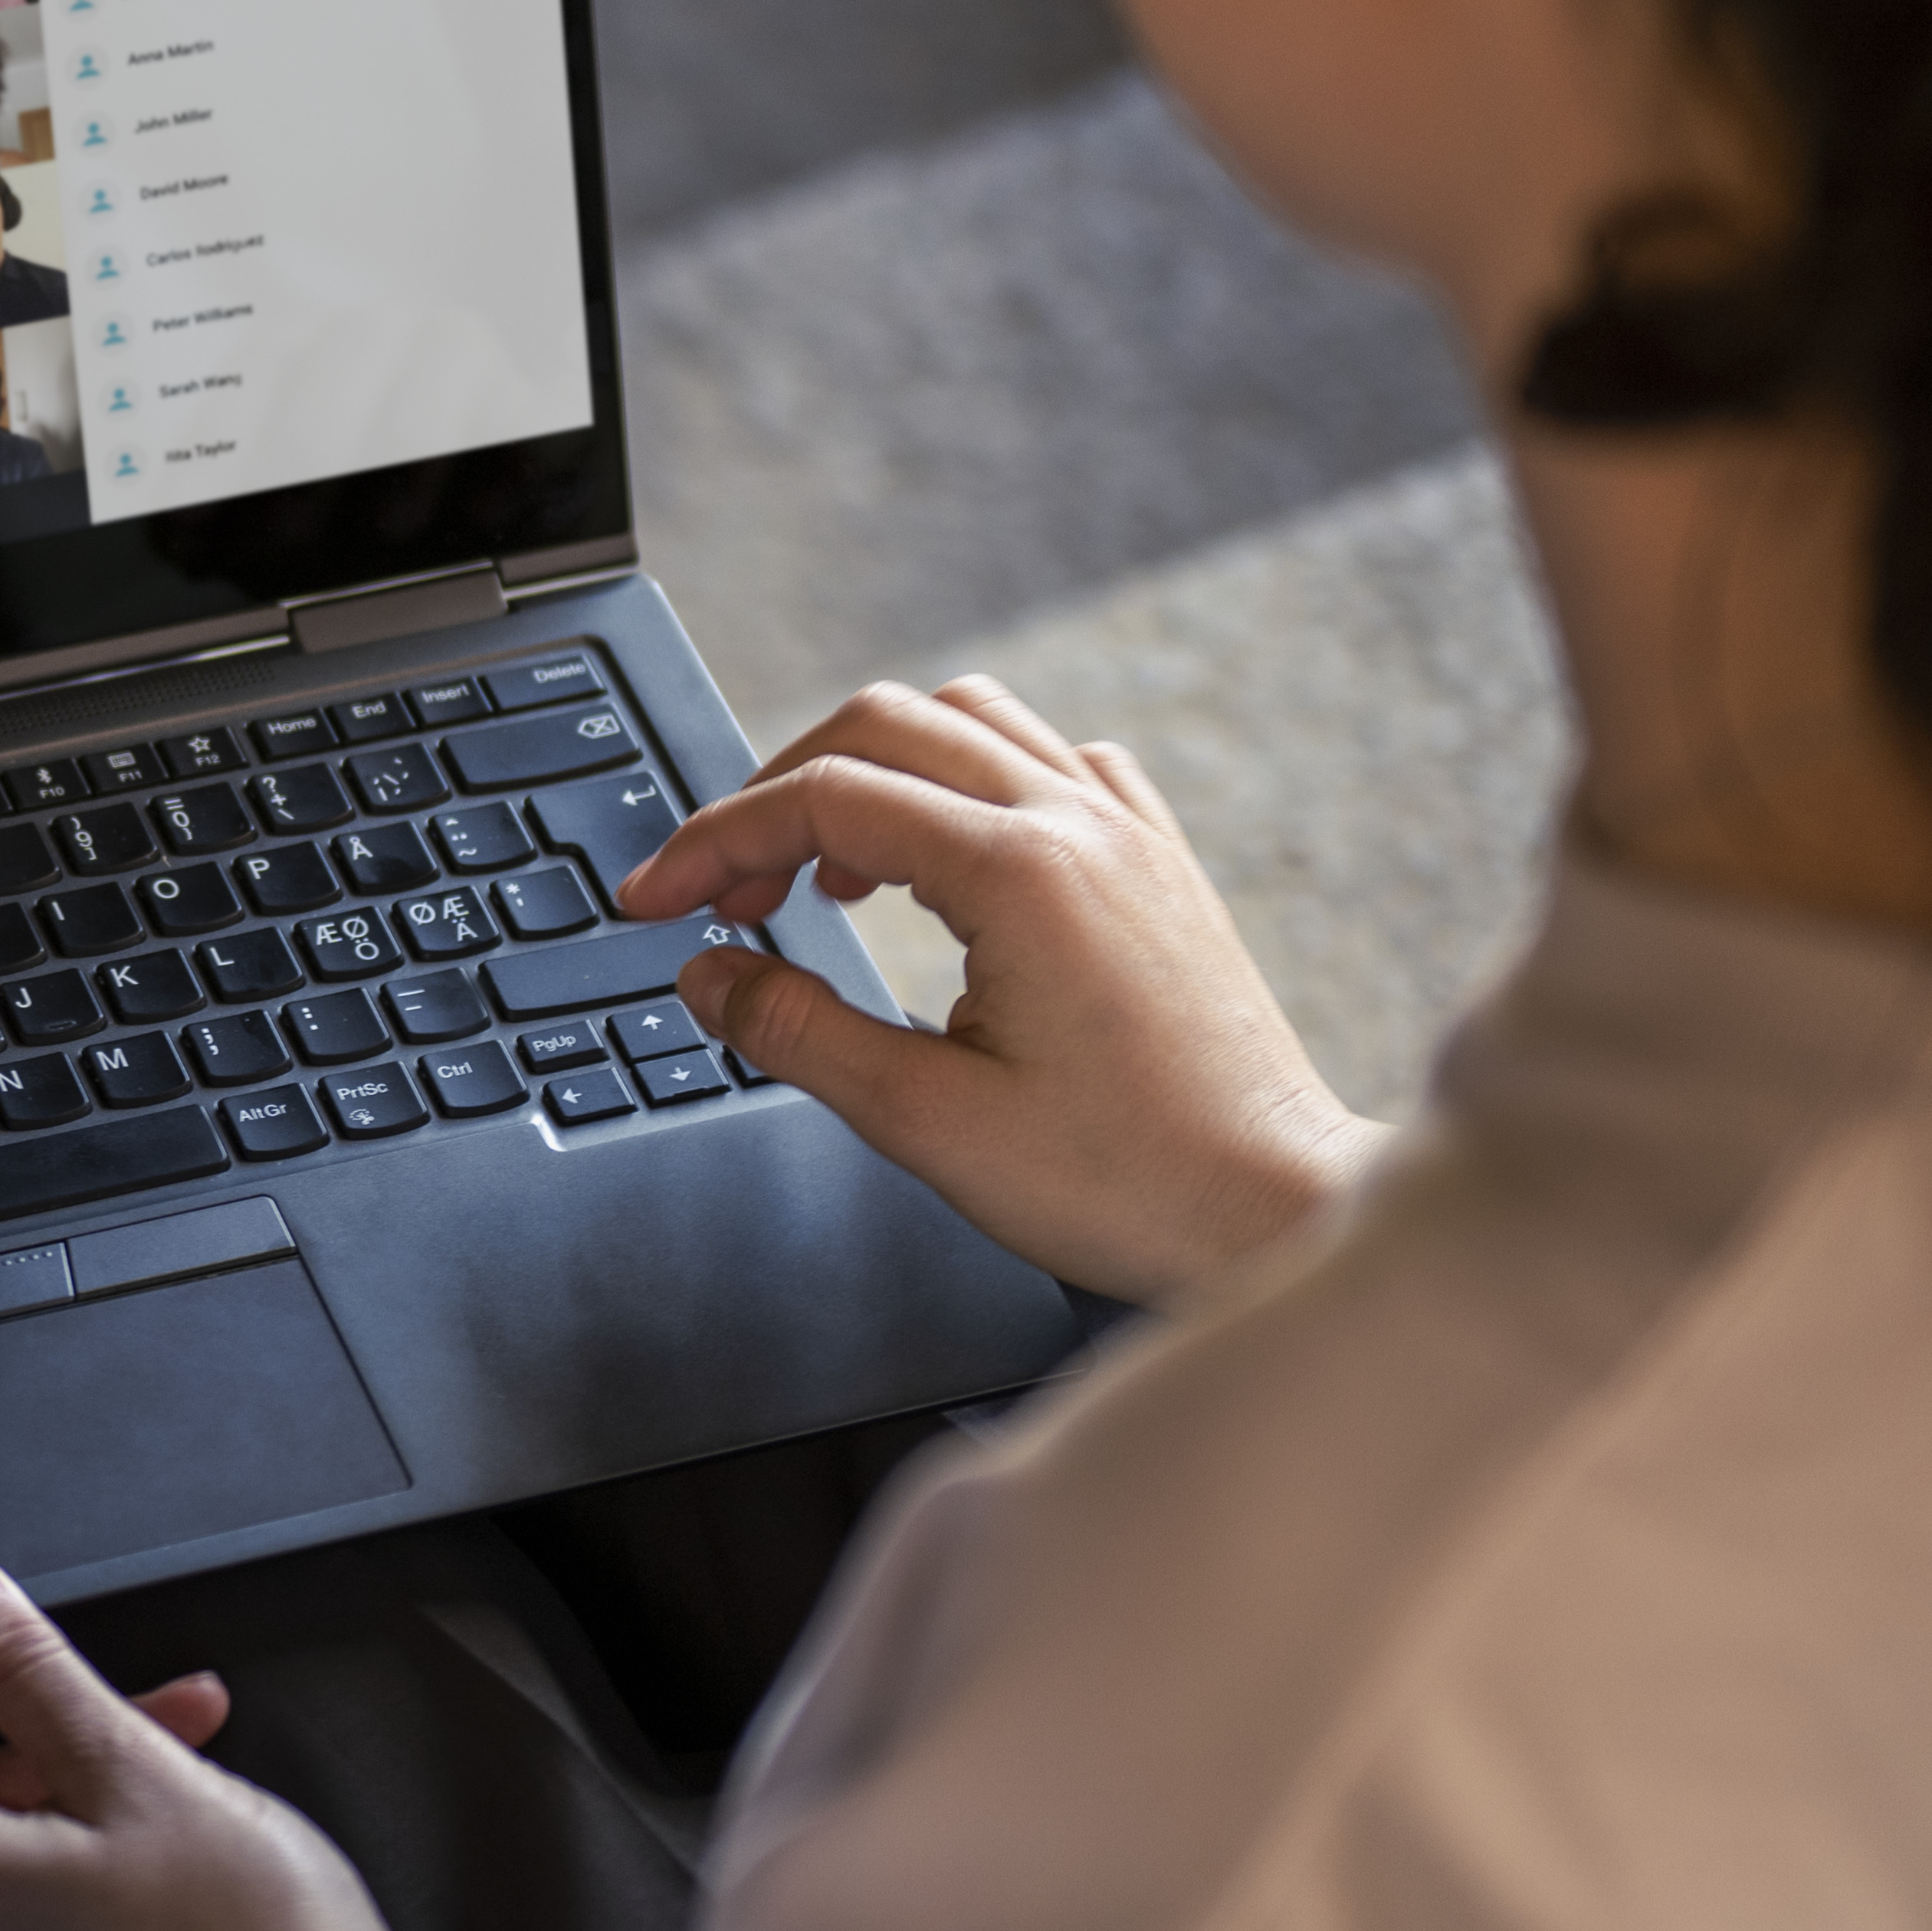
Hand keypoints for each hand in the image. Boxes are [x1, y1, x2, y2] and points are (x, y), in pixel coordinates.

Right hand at [618, 676, 1373, 1308]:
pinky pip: (1054, 760)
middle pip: (884, 726)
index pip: (825, 800)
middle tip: (726, 894)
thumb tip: (707, 974)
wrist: (1276, 1210)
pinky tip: (950, 859)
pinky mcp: (1160, 863)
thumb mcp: (928, 1122)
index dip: (715, 843)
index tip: (655, 903)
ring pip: (970, 721)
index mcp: (1021, 874)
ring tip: (827, 873)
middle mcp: (1080, 824)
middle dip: (778, 793)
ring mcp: (1130, 833)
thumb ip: (799, 1031)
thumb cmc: (1128, 1183)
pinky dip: (971, 780)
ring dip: (872, 770)